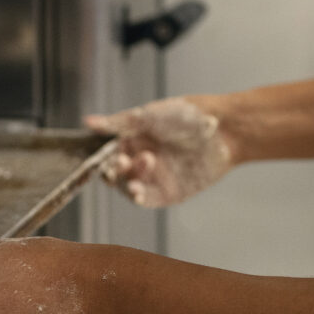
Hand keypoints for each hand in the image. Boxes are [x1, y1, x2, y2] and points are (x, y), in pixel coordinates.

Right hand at [84, 97, 234, 207]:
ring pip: (129, 187)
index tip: (100, 157)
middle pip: (116, 173)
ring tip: (141, 166)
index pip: (107, 154)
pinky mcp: (169, 193)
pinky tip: (137, 192)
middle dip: (114, 170)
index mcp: (134, 139)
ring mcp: (155, 178)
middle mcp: (141, 160)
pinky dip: (138, 197)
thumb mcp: (149, 114)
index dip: (101, 157)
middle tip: (122, 163)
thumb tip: (88, 121)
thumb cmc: (189, 114)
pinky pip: (147, 199)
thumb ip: (119, 123)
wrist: (226, 129)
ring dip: (127, 183)